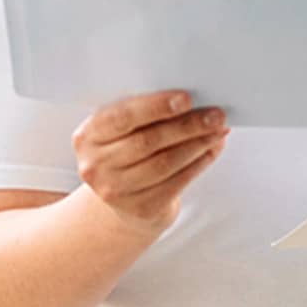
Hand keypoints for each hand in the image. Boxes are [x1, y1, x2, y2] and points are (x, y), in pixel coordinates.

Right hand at [72, 90, 228, 238]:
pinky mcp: (140, 208)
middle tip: (216, 115)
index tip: (186, 98)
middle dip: (187, 125)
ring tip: (219, 130)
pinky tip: (212, 149)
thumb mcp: (126, 130)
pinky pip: (177, 182)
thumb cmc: (129, 151)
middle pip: (148, 141)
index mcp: (88, 136)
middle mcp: (96, 165)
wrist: (125, 198)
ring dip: (198, 144)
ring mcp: (116, 190)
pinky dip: (199, 163)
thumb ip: (148, 114)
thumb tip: (196, 101)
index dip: (155, 107)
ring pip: (165, 163)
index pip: (122, 117)